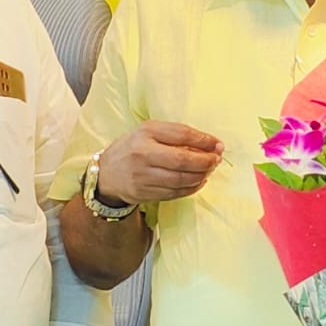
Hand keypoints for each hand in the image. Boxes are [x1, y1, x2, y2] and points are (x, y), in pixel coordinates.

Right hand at [95, 121, 221, 203]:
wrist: (107, 173)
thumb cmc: (133, 148)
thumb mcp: (150, 132)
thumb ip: (176, 135)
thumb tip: (208, 145)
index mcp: (146, 133)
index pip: (181, 135)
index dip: (204, 140)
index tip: (218, 144)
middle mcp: (142, 154)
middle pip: (182, 160)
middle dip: (205, 161)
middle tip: (217, 160)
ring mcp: (142, 176)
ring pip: (180, 180)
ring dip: (201, 176)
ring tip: (209, 170)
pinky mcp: (144, 193)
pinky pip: (175, 193)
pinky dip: (191, 188)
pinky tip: (199, 181)